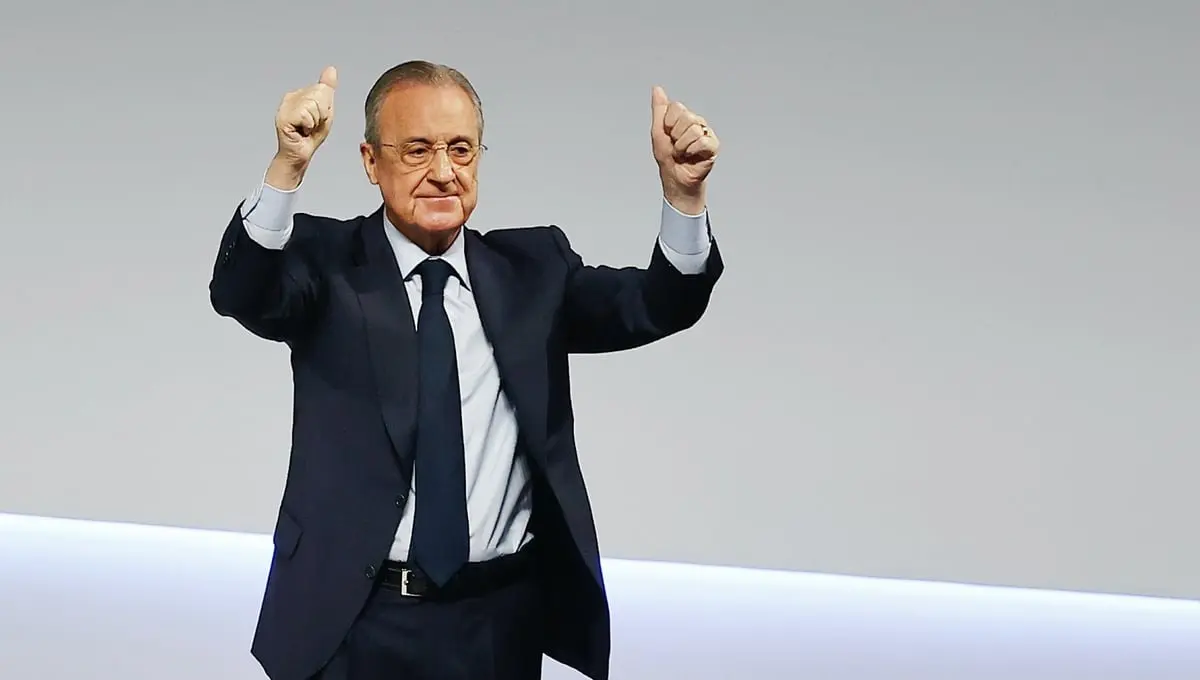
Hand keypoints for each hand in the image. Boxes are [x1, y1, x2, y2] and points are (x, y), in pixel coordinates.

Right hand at [273, 66, 337, 171]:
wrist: (300, 155)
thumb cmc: (311, 136)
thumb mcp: (325, 111)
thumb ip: (327, 90)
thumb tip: (331, 69)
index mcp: (300, 94)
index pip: (323, 89)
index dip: (326, 108)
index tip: (317, 119)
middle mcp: (290, 97)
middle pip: (319, 95)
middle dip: (322, 114)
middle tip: (312, 126)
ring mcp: (285, 106)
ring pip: (313, 104)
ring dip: (316, 121)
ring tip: (307, 128)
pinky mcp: (282, 117)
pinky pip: (306, 115)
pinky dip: (309, 126)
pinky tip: (301, 131)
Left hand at [650, 86, 718, 212]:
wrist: (675, 179)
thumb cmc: (667, 157)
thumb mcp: (658, 132)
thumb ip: (659, 109)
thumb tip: (657, 89)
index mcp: (683, 116)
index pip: (676, 107)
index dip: (668, 124)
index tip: (667, 135)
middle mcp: (696, 122)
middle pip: (686, 117)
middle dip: (675, 136)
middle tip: (676, 146)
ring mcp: (706, 133)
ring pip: (694, 130)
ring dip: (682, 146)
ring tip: (683, 153)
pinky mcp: (713, 145)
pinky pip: (703, 141)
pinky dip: (692, 151)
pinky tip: (692, 156)